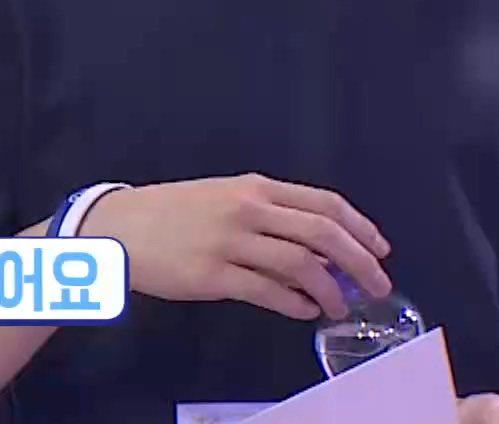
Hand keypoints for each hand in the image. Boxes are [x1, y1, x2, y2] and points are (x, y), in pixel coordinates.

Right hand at [78, 173, 392, 320]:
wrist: (118, 227)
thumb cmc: (171, 212)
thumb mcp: (222, 198)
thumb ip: (268, 216)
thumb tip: (317, 248)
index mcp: (253, 187)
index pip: (323, 203)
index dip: (360, 227)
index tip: (380, 249)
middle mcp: (247, 209)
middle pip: (322, 233)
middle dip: (360, 262)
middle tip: (377, 284)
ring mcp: (230, 242)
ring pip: (300, 265)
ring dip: (330, 289)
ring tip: (339, 305)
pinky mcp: (213, 276)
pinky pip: (268, 293)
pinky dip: (295, 304)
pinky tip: (304, 311)